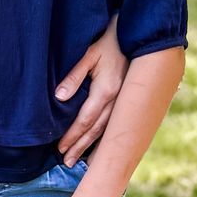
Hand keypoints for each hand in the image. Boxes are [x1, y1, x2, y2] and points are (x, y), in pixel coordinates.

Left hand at [56, 20, 125, 166]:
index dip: (72, 136)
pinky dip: (104, 137)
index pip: (85, 120)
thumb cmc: (108, 41)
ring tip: (79, 161)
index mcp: (107, 90)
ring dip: (92, 146)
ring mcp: (125, 101)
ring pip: (107, 130)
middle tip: (66, 163)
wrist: (137, 33)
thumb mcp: (89, 54)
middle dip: (80, 147)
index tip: (59, 148)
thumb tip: (59, 98)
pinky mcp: (127, 99)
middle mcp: (118, 100)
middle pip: (96, 130)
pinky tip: (98, 147)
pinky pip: (114, 123)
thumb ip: (74, 76)